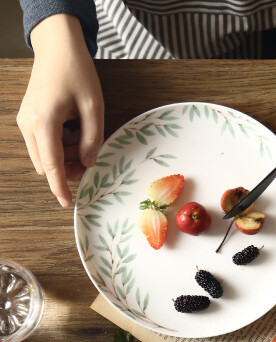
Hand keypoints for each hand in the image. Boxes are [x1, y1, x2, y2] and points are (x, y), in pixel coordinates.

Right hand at [17, 14, 103, 206]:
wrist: (58, 48)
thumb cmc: (77, 72)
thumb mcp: (93, 106)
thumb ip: (92, 138)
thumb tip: (89, 163)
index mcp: (44, 122)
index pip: (52, 165)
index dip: (60, 187)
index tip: (69, 203)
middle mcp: (28, 125)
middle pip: (47, 164)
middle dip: (68, 167)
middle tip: (89, 154)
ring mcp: (26, 122)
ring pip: (45, 156)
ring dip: (65, 156)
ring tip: (83, 135)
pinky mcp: (29, 119)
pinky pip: (44, 144)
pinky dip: (60, 145)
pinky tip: (73, 129)